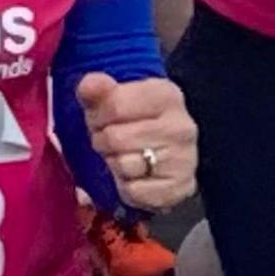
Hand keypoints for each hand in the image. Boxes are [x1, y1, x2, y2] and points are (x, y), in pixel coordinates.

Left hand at [79, 73, 196, 212]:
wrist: (166, 157)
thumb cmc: (134, 125)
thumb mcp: (115, 100)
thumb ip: (97, 90)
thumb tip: (90, 84)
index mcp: (166, 95)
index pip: (115, 105)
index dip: (98, 116)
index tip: (102, 120)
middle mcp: (181, 125)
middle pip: (116, 138)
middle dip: (103, 142)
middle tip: (110, 143)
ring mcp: (185, 158)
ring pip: (124, 166)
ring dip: (115, 166)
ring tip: (123, 158)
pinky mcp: (181, 188)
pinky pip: (135, 191)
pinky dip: (127, 189)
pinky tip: (135, 178)